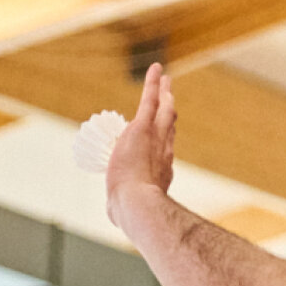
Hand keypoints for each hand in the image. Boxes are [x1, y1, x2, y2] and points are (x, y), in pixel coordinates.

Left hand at [105, 62, 175, 225]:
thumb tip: (115, 215)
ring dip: (163, 93)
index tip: (167, 131)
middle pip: (168, 125)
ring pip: (162, 109)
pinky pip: (149, 99)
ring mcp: (154, 137)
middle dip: (169, 111)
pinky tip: (156, 69)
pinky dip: (153, 83)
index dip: (166, 139)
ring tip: (164, 80)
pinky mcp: (143, 126)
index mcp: (160, 170)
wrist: (137, 202)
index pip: (165, 149)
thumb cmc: (130, 210)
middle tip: (170, 97)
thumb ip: (121, 207)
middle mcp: (163, 150)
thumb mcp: (125, 207)